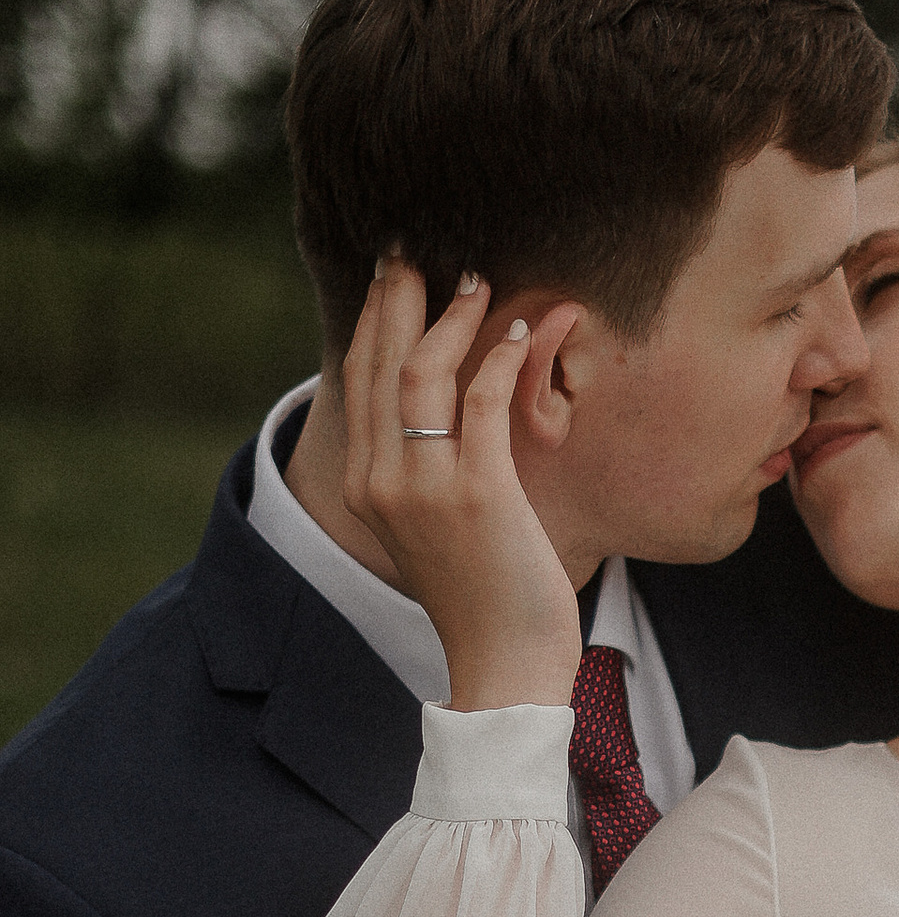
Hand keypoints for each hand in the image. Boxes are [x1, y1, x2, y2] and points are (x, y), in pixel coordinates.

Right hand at [341, 262, 581, 707]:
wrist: (502, 665)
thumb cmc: (482, 596)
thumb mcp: (436, 526)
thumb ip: (428, 469)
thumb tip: (450, 411)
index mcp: (364, 485)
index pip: (361, 380)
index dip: (375, 320)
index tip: (394, 276)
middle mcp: (382, 479)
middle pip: (382, 361)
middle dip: (400, 298)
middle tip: (420, 252)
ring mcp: (425, 486)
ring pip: (424, 371)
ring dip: (454, 317)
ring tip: (480, 282)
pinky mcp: (478, 493)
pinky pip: (483, 402)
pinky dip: (500, 359)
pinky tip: (519, 334)